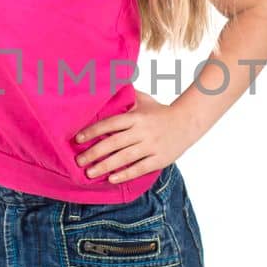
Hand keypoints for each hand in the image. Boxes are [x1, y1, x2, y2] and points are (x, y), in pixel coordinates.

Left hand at [72, 89, 192, 184]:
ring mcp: (151, 146)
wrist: (188, 122)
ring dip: (105, 166)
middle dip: (94, 152)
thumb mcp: (144, 100)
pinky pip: (140, 168)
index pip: (110, 123)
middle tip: (79, 160)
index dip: (93, 131)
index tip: (77, 139)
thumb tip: (107, 87)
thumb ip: (126, 97)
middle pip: (114, 143)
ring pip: (125, 157)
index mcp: (136, 117)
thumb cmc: (161, 111)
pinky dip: (126, 174)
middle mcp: (142, 131)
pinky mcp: (160, 159)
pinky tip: (112, 178)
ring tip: (90, 173)